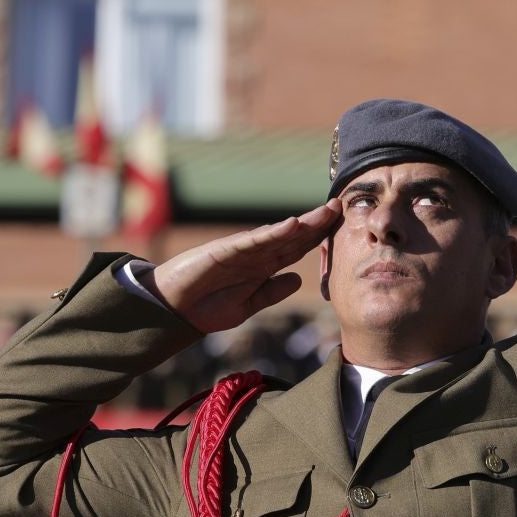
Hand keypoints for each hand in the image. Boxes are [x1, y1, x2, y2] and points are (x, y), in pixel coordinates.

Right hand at [144, 201, 341, 334]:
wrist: (174, 310)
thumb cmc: (207, 307)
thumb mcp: (248, 305)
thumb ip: (272, 292)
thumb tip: (298, 280)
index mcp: (264, 267)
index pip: (297, 249)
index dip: (319, 238)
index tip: (343, 226)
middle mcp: (256, 255)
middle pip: (294, 236)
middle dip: (318, 223)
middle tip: (342, 206)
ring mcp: (242, 250)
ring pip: (279, 234)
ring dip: (303, 223)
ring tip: (326, 210)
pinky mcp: (225, 250)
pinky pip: (253, 241)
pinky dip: (273, 232)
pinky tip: (292, 225)